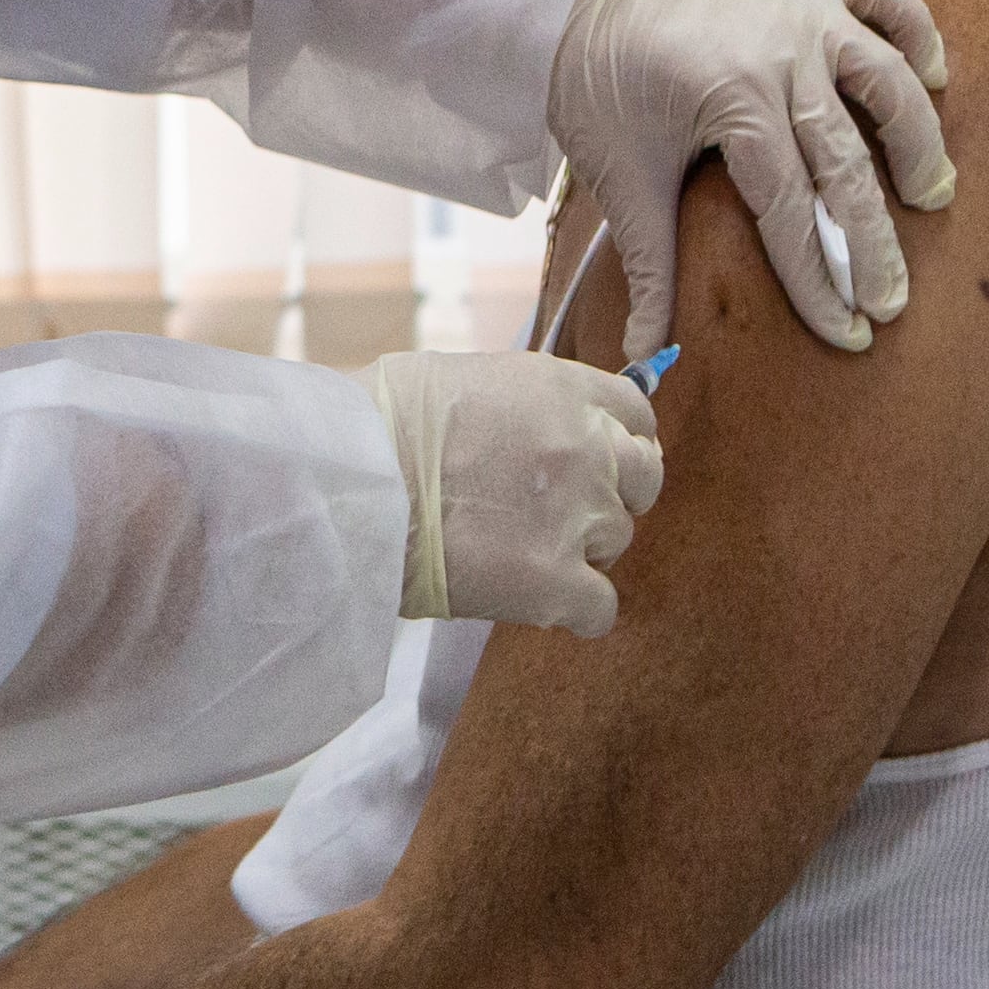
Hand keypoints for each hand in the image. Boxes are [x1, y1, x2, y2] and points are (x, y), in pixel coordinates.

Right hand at [364, 353, 663, 633]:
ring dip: (581, 550)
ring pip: (617, 541)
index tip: (595, 460)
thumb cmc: (377, 422)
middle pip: (642, 478)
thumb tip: (533, 429)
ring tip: (519, 552)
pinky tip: (534, 600)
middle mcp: (586, 447)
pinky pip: (601, 609)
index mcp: (563, 388)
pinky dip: (574, 610)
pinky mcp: (555, 582)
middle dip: (609, 494)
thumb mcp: (464, 377)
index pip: (635, 414)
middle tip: (558, 511)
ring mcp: (577, 515)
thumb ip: (523, 403)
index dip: (617, 440)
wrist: (346, 481)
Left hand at [547, 0, 952, 361]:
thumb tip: (645, 358)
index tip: (848, 333)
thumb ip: (649, 267)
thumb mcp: (623, 178)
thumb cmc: (601, 89)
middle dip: (873, 243)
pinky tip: (935, 76)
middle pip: (847, 162)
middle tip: (890, 302)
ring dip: (917, 139)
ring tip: (931, 196)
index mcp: (733, 101)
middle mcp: (781, 55)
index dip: (820, 280)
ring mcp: (802, 13)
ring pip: (888, 79)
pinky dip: (918, 29)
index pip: (791, 209)